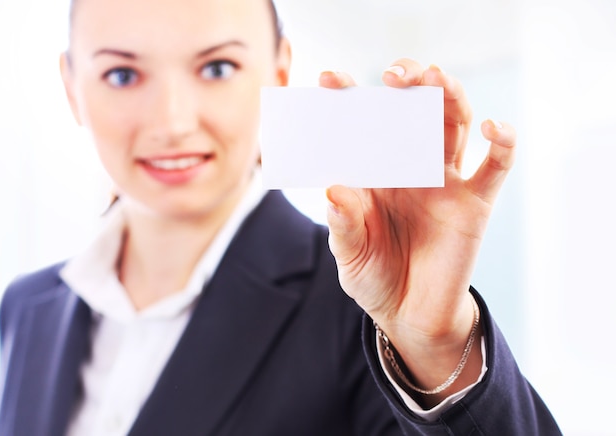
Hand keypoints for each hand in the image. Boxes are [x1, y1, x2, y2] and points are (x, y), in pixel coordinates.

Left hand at [320, 60, 515, 404]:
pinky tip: (492, 127)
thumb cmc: (373, 276)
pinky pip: (496, 166)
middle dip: (409, 84)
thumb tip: (334, 191)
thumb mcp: (350, 253)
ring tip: (436, 79)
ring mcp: (444, 182)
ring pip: (453, 125)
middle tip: (395, 74)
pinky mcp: (474, 203)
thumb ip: (344, 225)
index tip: (328, 78)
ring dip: (449, 97)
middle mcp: (409, 167)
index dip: (347, 98)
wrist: (408, 315)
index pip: (362, 125)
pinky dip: (502, 142)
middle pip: (414, 111)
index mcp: (374, 172)